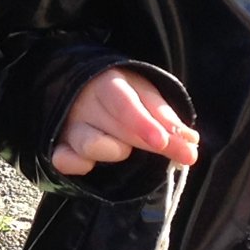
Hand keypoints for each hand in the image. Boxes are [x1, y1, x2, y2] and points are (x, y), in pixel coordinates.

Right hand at [54, 68, 199, 175]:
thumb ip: (165, 117)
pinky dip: (79, 165)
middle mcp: (84, 104)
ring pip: (90, 146)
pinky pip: (65, 161)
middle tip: (186, 155)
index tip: (162, 141)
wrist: (83, 92)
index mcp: (107, 84)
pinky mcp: (60, 148)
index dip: (143, 124)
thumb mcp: (144, 95)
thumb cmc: (121, 95)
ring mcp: (70, 127)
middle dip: (150, 143)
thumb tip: (190, 140)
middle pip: (117, 128)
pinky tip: (92, 165)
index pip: (123, 104)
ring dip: (115, 151)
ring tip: (124, 148)